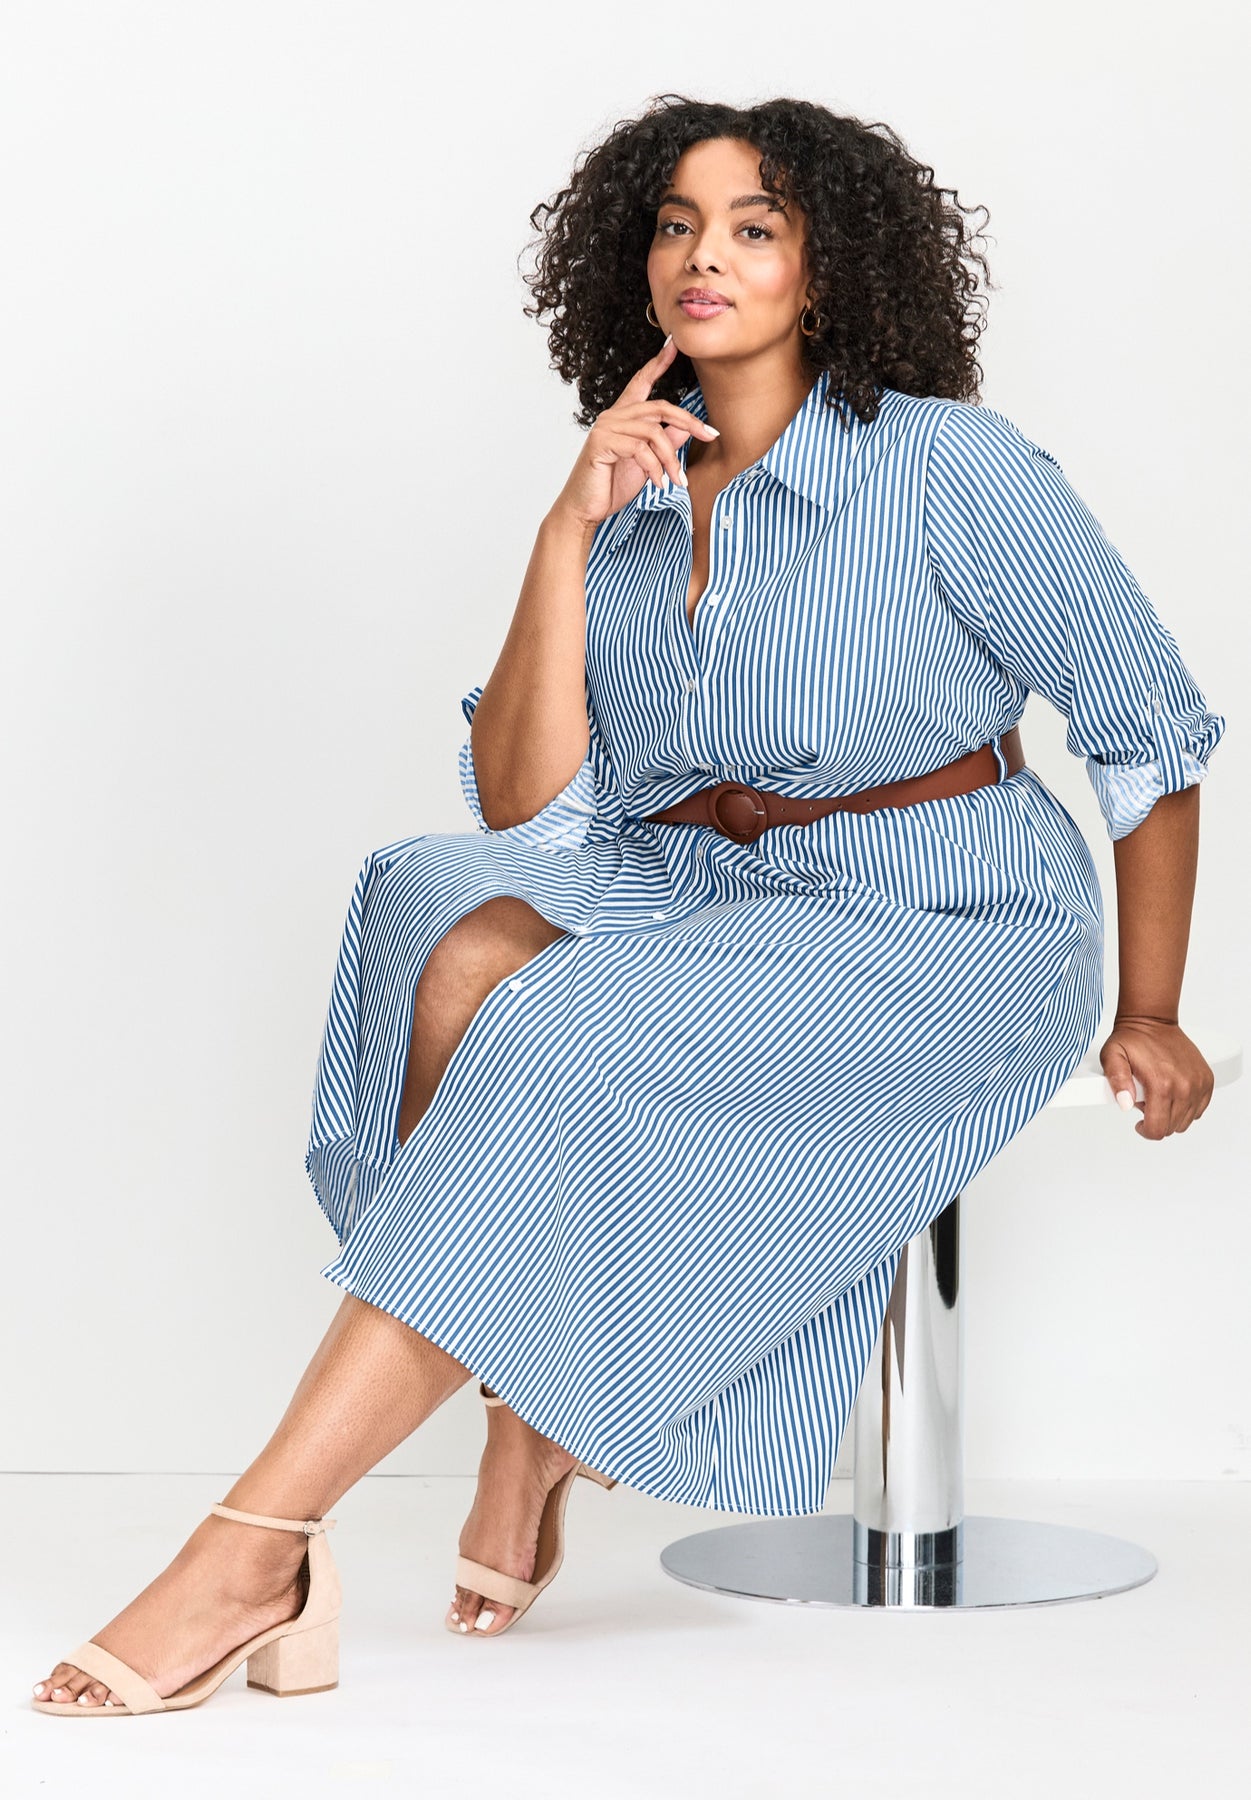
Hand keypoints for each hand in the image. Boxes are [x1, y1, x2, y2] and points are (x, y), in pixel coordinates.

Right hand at [551, 335, 719, 528]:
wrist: (585, 510)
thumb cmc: (612, 486)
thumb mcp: (647, 463)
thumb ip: (665, 442)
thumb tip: (687, 427)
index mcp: (623, 416)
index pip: (642, 382)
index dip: (658, 363)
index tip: (674, 345)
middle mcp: (613, 416)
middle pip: (660, 407)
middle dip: (689, 422)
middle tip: (711, 436)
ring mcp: (606, 427)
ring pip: (653, 432)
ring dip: (671, 459)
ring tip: (677, 481)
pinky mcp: (601, 443)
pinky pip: (640, 449)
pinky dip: (655, 469)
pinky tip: (658, 484)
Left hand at [1099, 1014, 1214, 1138]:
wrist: (1153, 1020)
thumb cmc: (1133, 1039)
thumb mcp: (1112, 1056)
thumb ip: (1116, 1081)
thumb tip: (1125, 1103)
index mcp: (1161, 1084)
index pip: (1158, 1129)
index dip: (1146, 1130)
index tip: (1139, 1122)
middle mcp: (1184, 1086)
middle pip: (1172, 1127)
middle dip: (1157, 1120)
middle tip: (1146, 1101)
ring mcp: (1198, 1083)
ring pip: (1186, 1121)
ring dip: (1171, 1114)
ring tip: (1158, 1096)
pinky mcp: (1207, 1080)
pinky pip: (1199, 1109)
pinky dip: (1187, 1107)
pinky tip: (1173, 1094)